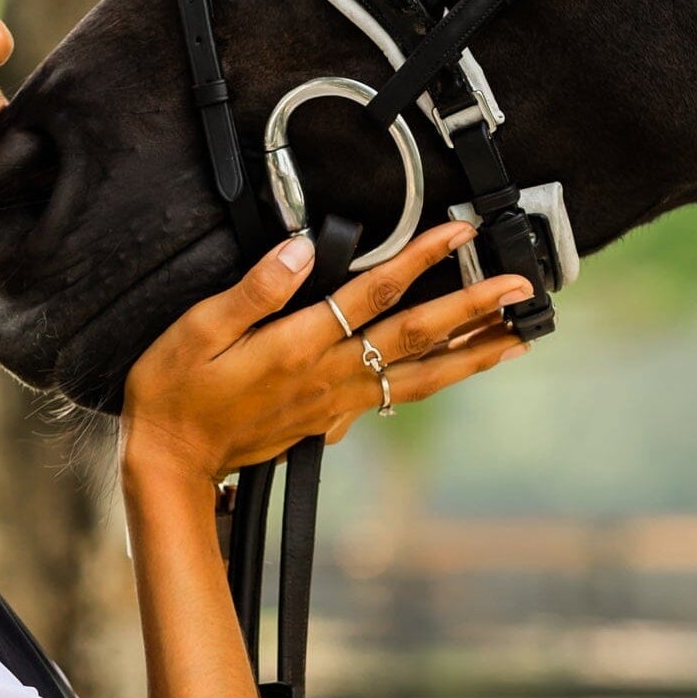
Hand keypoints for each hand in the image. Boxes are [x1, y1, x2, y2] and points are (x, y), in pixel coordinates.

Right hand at [121, 220, 534, 487]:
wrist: (171, 465)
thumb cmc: (175, 392)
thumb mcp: (196, 330)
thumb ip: (254, 290)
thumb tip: (301, 250)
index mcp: (298, 346)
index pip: (373, 292)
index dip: (420, 258)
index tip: (460, 233)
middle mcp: (329, 376)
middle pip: (417, 336)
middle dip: (476, 308)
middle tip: (525, 288)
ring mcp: (336, 402)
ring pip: (421, 375)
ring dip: (475, 353)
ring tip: (520, 336)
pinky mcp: (333, 420)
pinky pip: (400, 395)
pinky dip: (440, 379)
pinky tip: (459, 369)